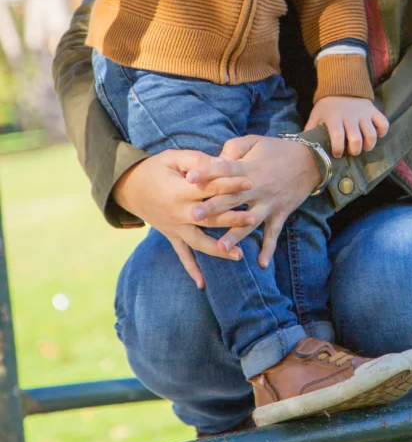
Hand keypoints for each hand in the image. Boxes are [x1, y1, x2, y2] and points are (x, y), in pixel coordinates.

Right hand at [112, 150, 253, 288]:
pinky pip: (182, 254)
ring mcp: (174, 227)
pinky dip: (191, 269)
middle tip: (253, 219)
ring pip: (199, 241)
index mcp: (180, 191)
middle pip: (209, 218)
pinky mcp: (171, 235)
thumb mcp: (172, 157)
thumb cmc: (154, 168)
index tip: (250, 183)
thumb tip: (221, 163)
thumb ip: (196, 160)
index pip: (210, 189)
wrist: (128, 187)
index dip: (230, 185)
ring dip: (219, 249)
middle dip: (232, 219)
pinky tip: (202, 284)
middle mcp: (178, 212)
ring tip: (239, 255)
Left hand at [185, 135, 320, 267]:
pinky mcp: (280, 213)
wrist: (311, 160)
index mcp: (249, 167)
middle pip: (232, 198)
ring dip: (235, 234)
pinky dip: (269, 248)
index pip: (225, 169)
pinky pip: (274, 233)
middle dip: (212, 207)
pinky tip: (262, 264)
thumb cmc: (277, 149)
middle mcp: (258, 187)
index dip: (207, 172)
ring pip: (250, 221)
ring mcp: (270, 203)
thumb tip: (215, 160)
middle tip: (193, 214)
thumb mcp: (255, 141)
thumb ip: (233, 148)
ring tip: (221, 246)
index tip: (188, 178)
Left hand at [305, 96, 388, 157]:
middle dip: (355, 150)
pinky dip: (382, 132)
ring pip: (371, 134)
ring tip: (364, 147)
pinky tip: (375, 135)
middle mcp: (350, 116)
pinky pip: (383, 124)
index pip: (338, 137)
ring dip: (369, 145)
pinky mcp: (374, 111)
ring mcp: (363, 114)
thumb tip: (301, 147)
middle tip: (352, 152)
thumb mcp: (316, 116)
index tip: (337, 154)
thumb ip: (310, 130)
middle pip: (356, 139)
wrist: (341, 85)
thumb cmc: (327, 106)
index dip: (338, 149)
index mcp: (334, 118)